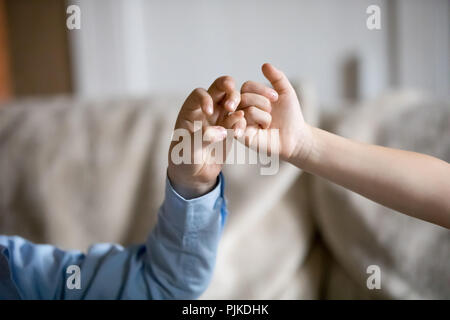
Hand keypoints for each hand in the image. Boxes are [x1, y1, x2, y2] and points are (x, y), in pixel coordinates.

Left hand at [168, 76, 244, 198]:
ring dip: (238, 104)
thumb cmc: (184, 160)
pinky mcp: (230, 128)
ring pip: (232, 101)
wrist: (194, 175)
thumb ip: (202, 138)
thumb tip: (221, 131)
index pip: (199, 94)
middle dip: (228, 88)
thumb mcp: (189, 150)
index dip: (206, 99)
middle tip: (233, 101)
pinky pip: (239, 120)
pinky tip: (239, 134)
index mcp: (191, 110)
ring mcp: (219, 118)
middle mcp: (206, 110)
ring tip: (238, 118)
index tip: (209, 112)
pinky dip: (242, 123)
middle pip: (219, 89)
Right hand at [238, 63, 312, 164]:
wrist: (295, 137)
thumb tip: (264, 64)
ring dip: (264, 116)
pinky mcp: (241, 136)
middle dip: (264, 103)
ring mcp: (240, 123)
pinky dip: (255, 123)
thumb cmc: (289, 116)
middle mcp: (242, 109)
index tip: (276, 98)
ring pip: (246, 110)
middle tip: (272, 114)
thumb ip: (277, 77)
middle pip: (244, 96)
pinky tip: (262, 129)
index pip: (247, 86)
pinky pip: (242, 124)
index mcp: (249, 98)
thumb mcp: (286, 92)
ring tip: (269, 124)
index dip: (262, 90)